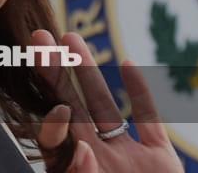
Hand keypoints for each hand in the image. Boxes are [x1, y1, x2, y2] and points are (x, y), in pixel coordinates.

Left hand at [32, 30, 183, 172]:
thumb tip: (80, 149)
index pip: (56, 141)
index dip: (53, 122)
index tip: (59, 110)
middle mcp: (98, 160)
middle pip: (72, 110)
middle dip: (55, 74)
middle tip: (39, 39)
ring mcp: (127, 156)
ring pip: (104, 106)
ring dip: (88, 72)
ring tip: (71, 38)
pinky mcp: (158, 156)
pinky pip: (148, 118)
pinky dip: (140, 92)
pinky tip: (129, 63)